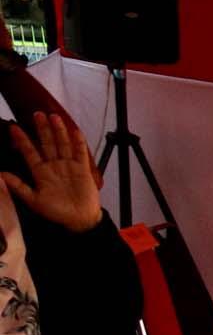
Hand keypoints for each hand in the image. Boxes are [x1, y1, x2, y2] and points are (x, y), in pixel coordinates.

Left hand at [4, 113, 100, 233]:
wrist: (79, 220)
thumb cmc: (56, 212)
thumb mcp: (34, 200)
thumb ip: (19, 186)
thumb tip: (1, 175)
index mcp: (40, 172)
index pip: (29, 152)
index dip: (22, 140)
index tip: (13, 127)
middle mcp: (54, 166)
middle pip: (47, 143)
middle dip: (42, 129)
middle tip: (36, 113)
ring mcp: (68, 166)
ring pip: (62, 145)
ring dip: (58, 131)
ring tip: (53, 116)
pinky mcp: (83, 170)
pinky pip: (80, 154)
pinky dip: (79, 143)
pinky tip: (75, 131)